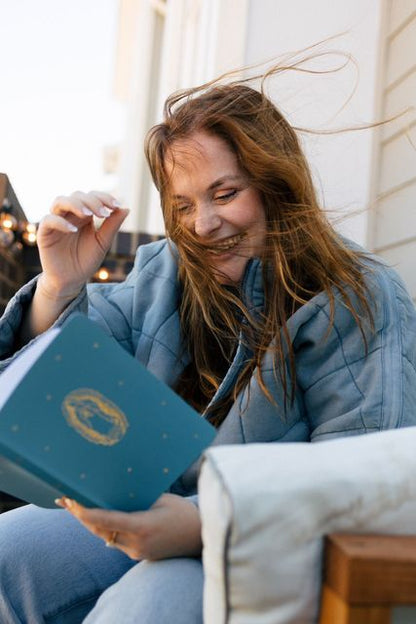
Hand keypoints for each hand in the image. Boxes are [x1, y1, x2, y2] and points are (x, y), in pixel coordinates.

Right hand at [37, 191, 128, 299]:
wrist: (72, 280)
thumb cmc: (86, 260)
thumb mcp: (103, 243)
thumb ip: (112, 226)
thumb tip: (126, 208)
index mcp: (84, 215)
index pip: (92, 197)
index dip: (104, 197)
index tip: (116, 206)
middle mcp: (69, 215)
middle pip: (77, 195)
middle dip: (92, 201)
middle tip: (104, 213)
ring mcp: (56, 222)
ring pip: (60, 201)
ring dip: (75, 204)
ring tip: (88, 214)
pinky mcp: (45, 233)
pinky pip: (48, 220)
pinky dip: (61, 222)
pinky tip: (73, 230)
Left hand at [55, 493, 201, 560]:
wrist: (200, 537)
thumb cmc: (183, 512)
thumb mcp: (161, 499)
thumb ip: (138, 499)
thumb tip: (116, 492)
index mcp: (143, 526)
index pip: (108, 520)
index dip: (87, 513)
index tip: (72, 504)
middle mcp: (137, 543)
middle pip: (101, 530)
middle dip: (81, 516)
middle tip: (65, 500)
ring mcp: (136, 552)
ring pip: (105, 536)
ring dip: (90, 522)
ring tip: (74, 507)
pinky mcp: (138, 555)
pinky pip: (115, 540)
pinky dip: (104, 528)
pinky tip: (95, 517)